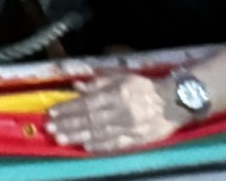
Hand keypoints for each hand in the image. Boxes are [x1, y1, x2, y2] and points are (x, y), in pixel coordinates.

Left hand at [47, 74, 190, 151]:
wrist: (175, 101)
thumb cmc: (144, 87)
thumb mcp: (121, 77)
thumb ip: (98, 82)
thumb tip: (76, 85)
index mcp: (118, 94)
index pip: (87, 103)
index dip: (68, 108)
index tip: (53, 112)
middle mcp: (122, 112)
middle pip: (90, 119)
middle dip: (68, 124)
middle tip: (50, 128)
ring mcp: (131, 127)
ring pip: (100, 133)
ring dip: (78, 137)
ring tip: (61, 139)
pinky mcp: (138, 139)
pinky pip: (117, 145)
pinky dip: (101, 146)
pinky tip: (86, 148)